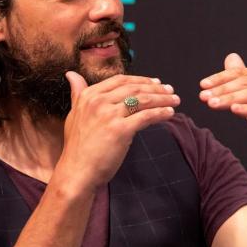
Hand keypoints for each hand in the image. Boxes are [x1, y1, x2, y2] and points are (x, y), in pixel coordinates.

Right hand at [58, 72, 178, 190]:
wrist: (77, 172)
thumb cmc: (77, 148)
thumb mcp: (74, 115)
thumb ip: (77, 94)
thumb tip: (71, 74)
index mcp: (88, 96)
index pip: (120, 80)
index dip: (140, 80)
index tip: (154, 82)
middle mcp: (98, 102)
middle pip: (134, 88)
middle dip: (155, 88)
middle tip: (169, 91)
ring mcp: (109, 115)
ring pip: (142, 100)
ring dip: (162, 99)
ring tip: (174, 101)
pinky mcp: (120, 130)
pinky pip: (146, 116)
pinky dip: (160, 113)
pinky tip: (169, 113)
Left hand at [199, 53, 246, 169]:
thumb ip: (242, 83)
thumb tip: (230, 58)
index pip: (241, 73)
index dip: (220, 78)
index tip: (202, 86)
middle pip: (246, 83)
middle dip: (222, 89)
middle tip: (204, 97)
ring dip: (231, 99)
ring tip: (212, 104)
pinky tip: (234, 110)